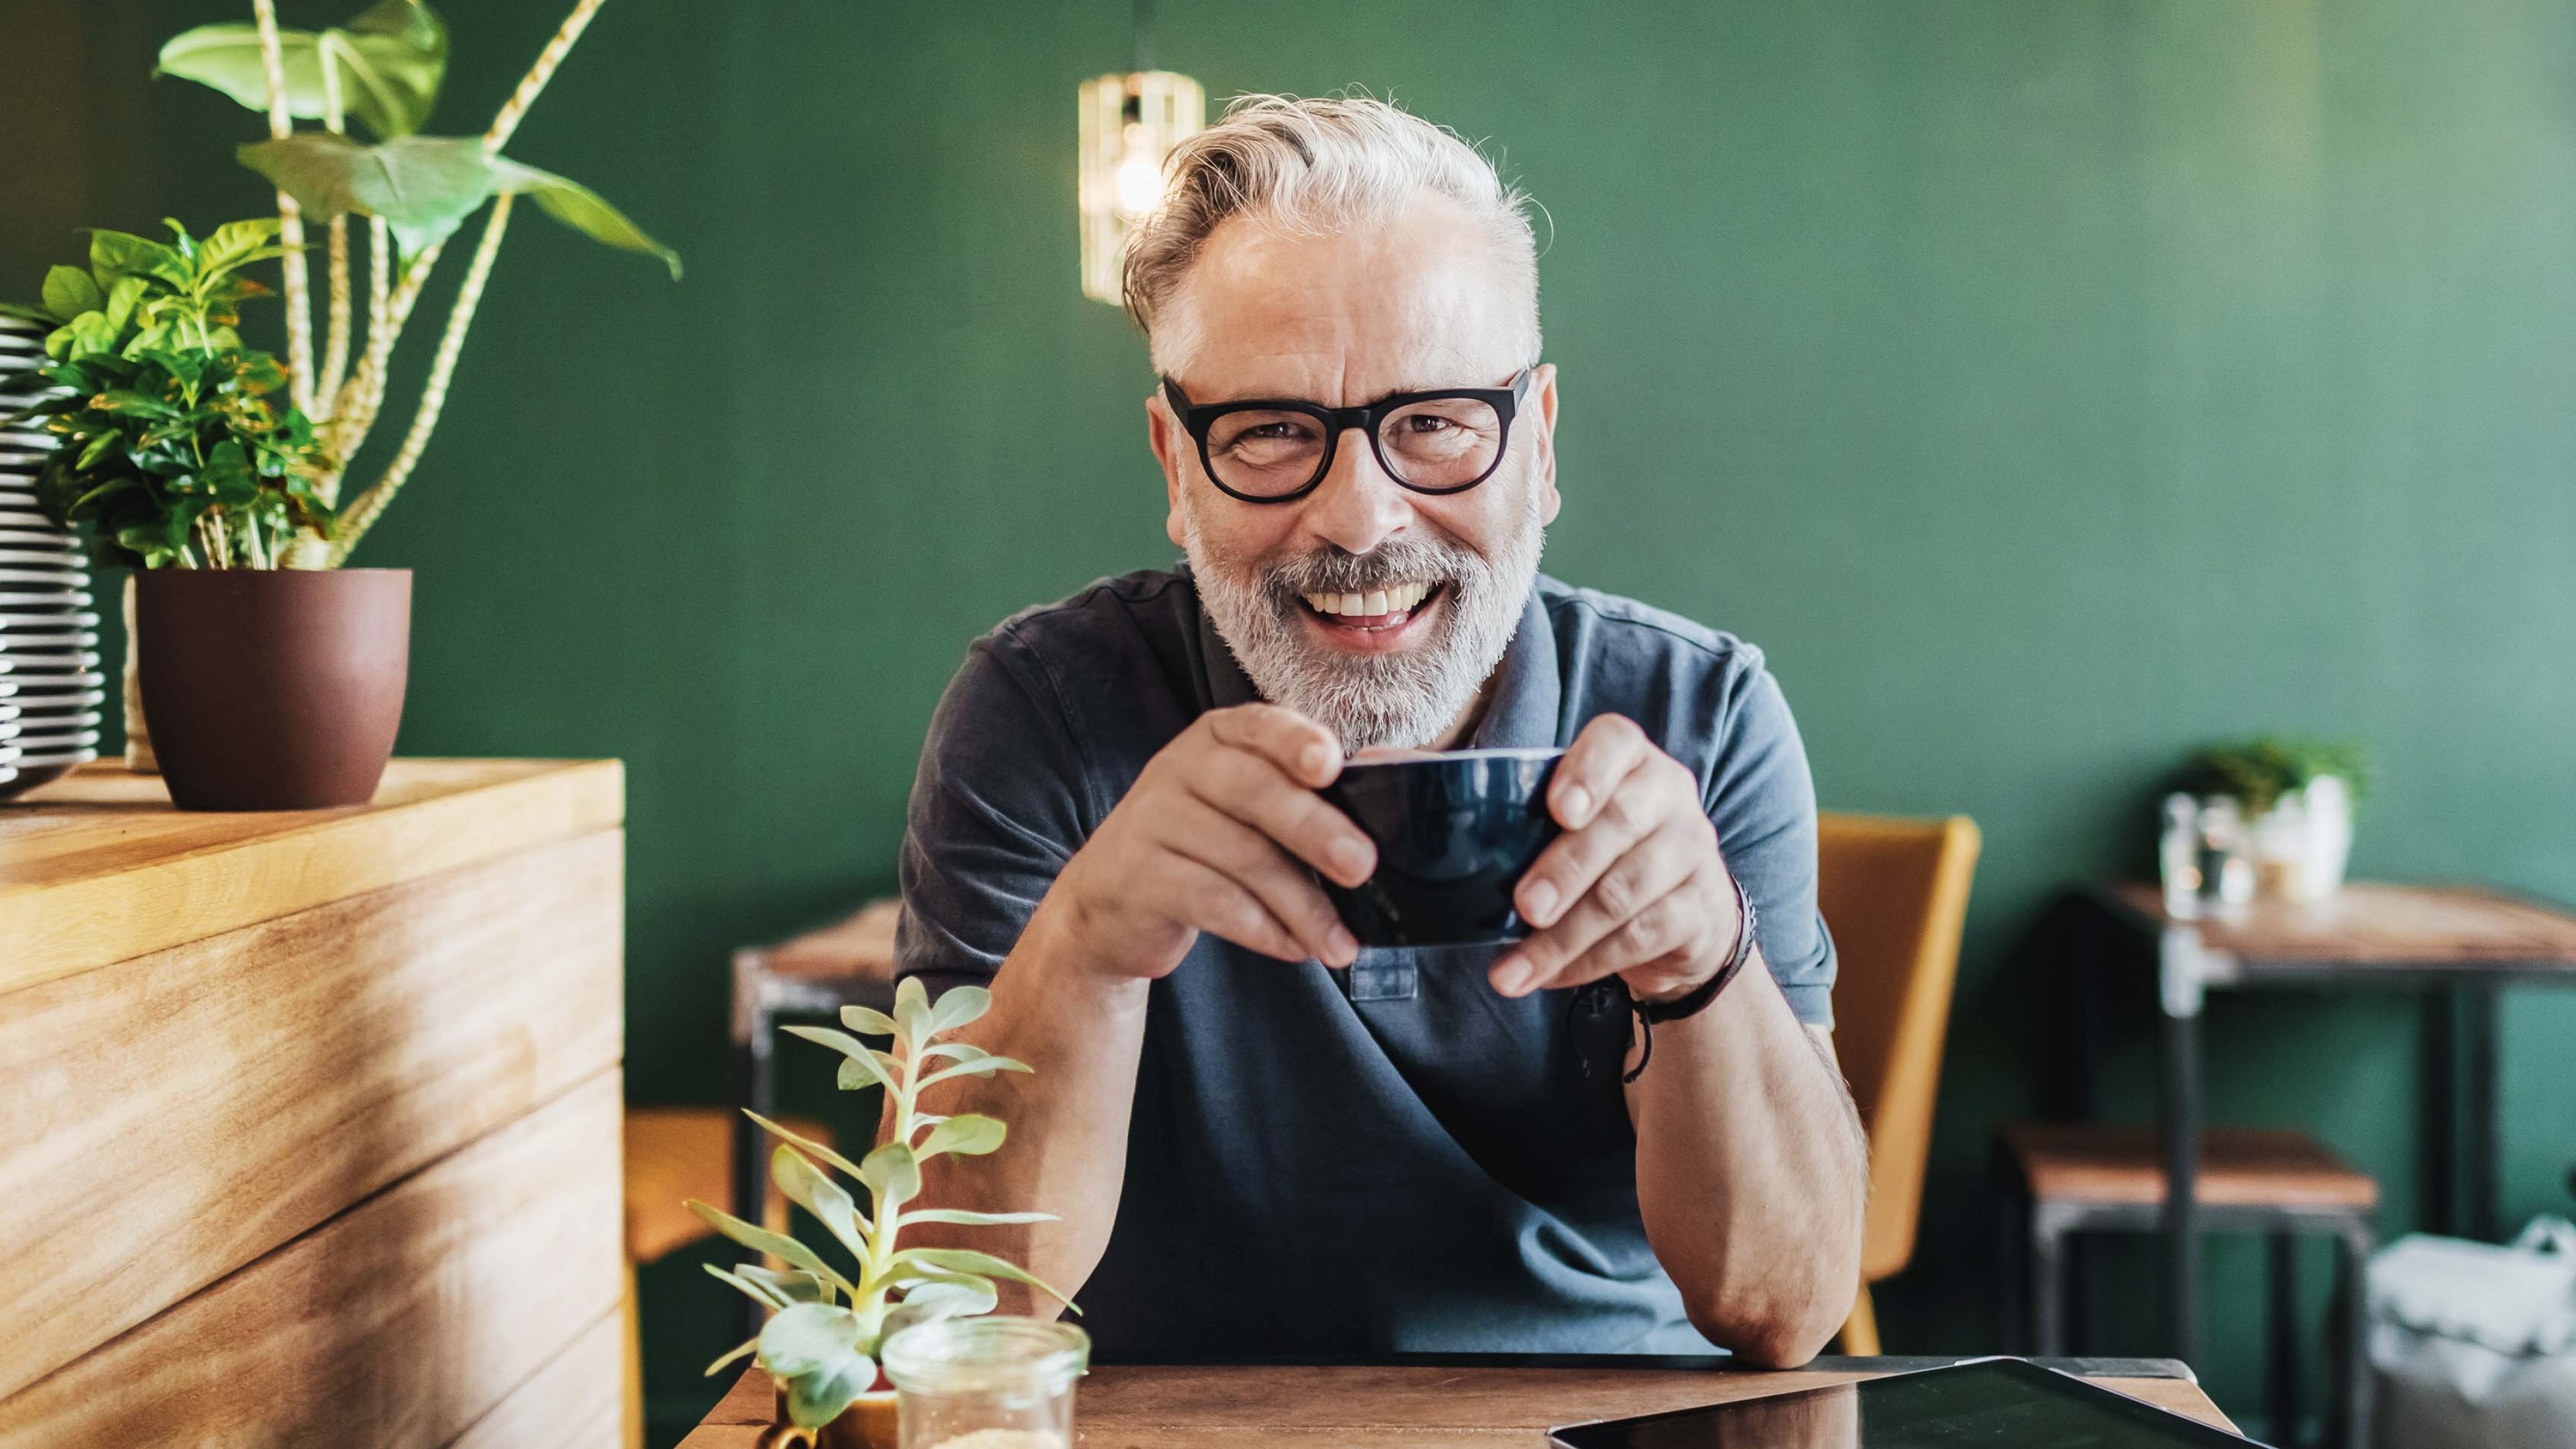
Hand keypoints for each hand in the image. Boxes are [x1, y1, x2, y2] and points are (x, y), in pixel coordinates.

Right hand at [1046, 703, 1374, 979]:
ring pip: (1241, 857)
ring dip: (1302, 905)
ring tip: (1340, 944)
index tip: (1331, 766)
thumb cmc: (1204, 849)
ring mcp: (1150, 818)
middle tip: (1363, 867)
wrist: (1109, 902)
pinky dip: (1263, 929)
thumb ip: (1304, 797)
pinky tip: (1294, 948)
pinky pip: (1212, 901)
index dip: (1296, 741)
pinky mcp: (1135, 876)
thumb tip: (1383, 793)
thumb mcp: (1246, 812)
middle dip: (1315, 830)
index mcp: (1217, 737)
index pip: (1259, 726)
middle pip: (1254, 791)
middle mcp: (1179, 767)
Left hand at [1489, 714, 1743, 1002]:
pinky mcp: (1701, 909)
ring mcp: (1692, 852)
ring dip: (1565, 937)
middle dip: (1566, 869)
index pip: (1616, 743)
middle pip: (1620, 824)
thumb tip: (1386, 762)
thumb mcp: (1555, 816)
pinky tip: (1548, 977)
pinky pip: (1642, 937)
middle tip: (1525, 906)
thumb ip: (1484, 793)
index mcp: (1629, 760)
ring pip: (1627, 892)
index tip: (1557, 810)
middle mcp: (1668, 796)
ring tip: (1512, 970)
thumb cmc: (1597, 849)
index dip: (1588, 772)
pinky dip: (1587, 963)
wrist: (1685, 913)